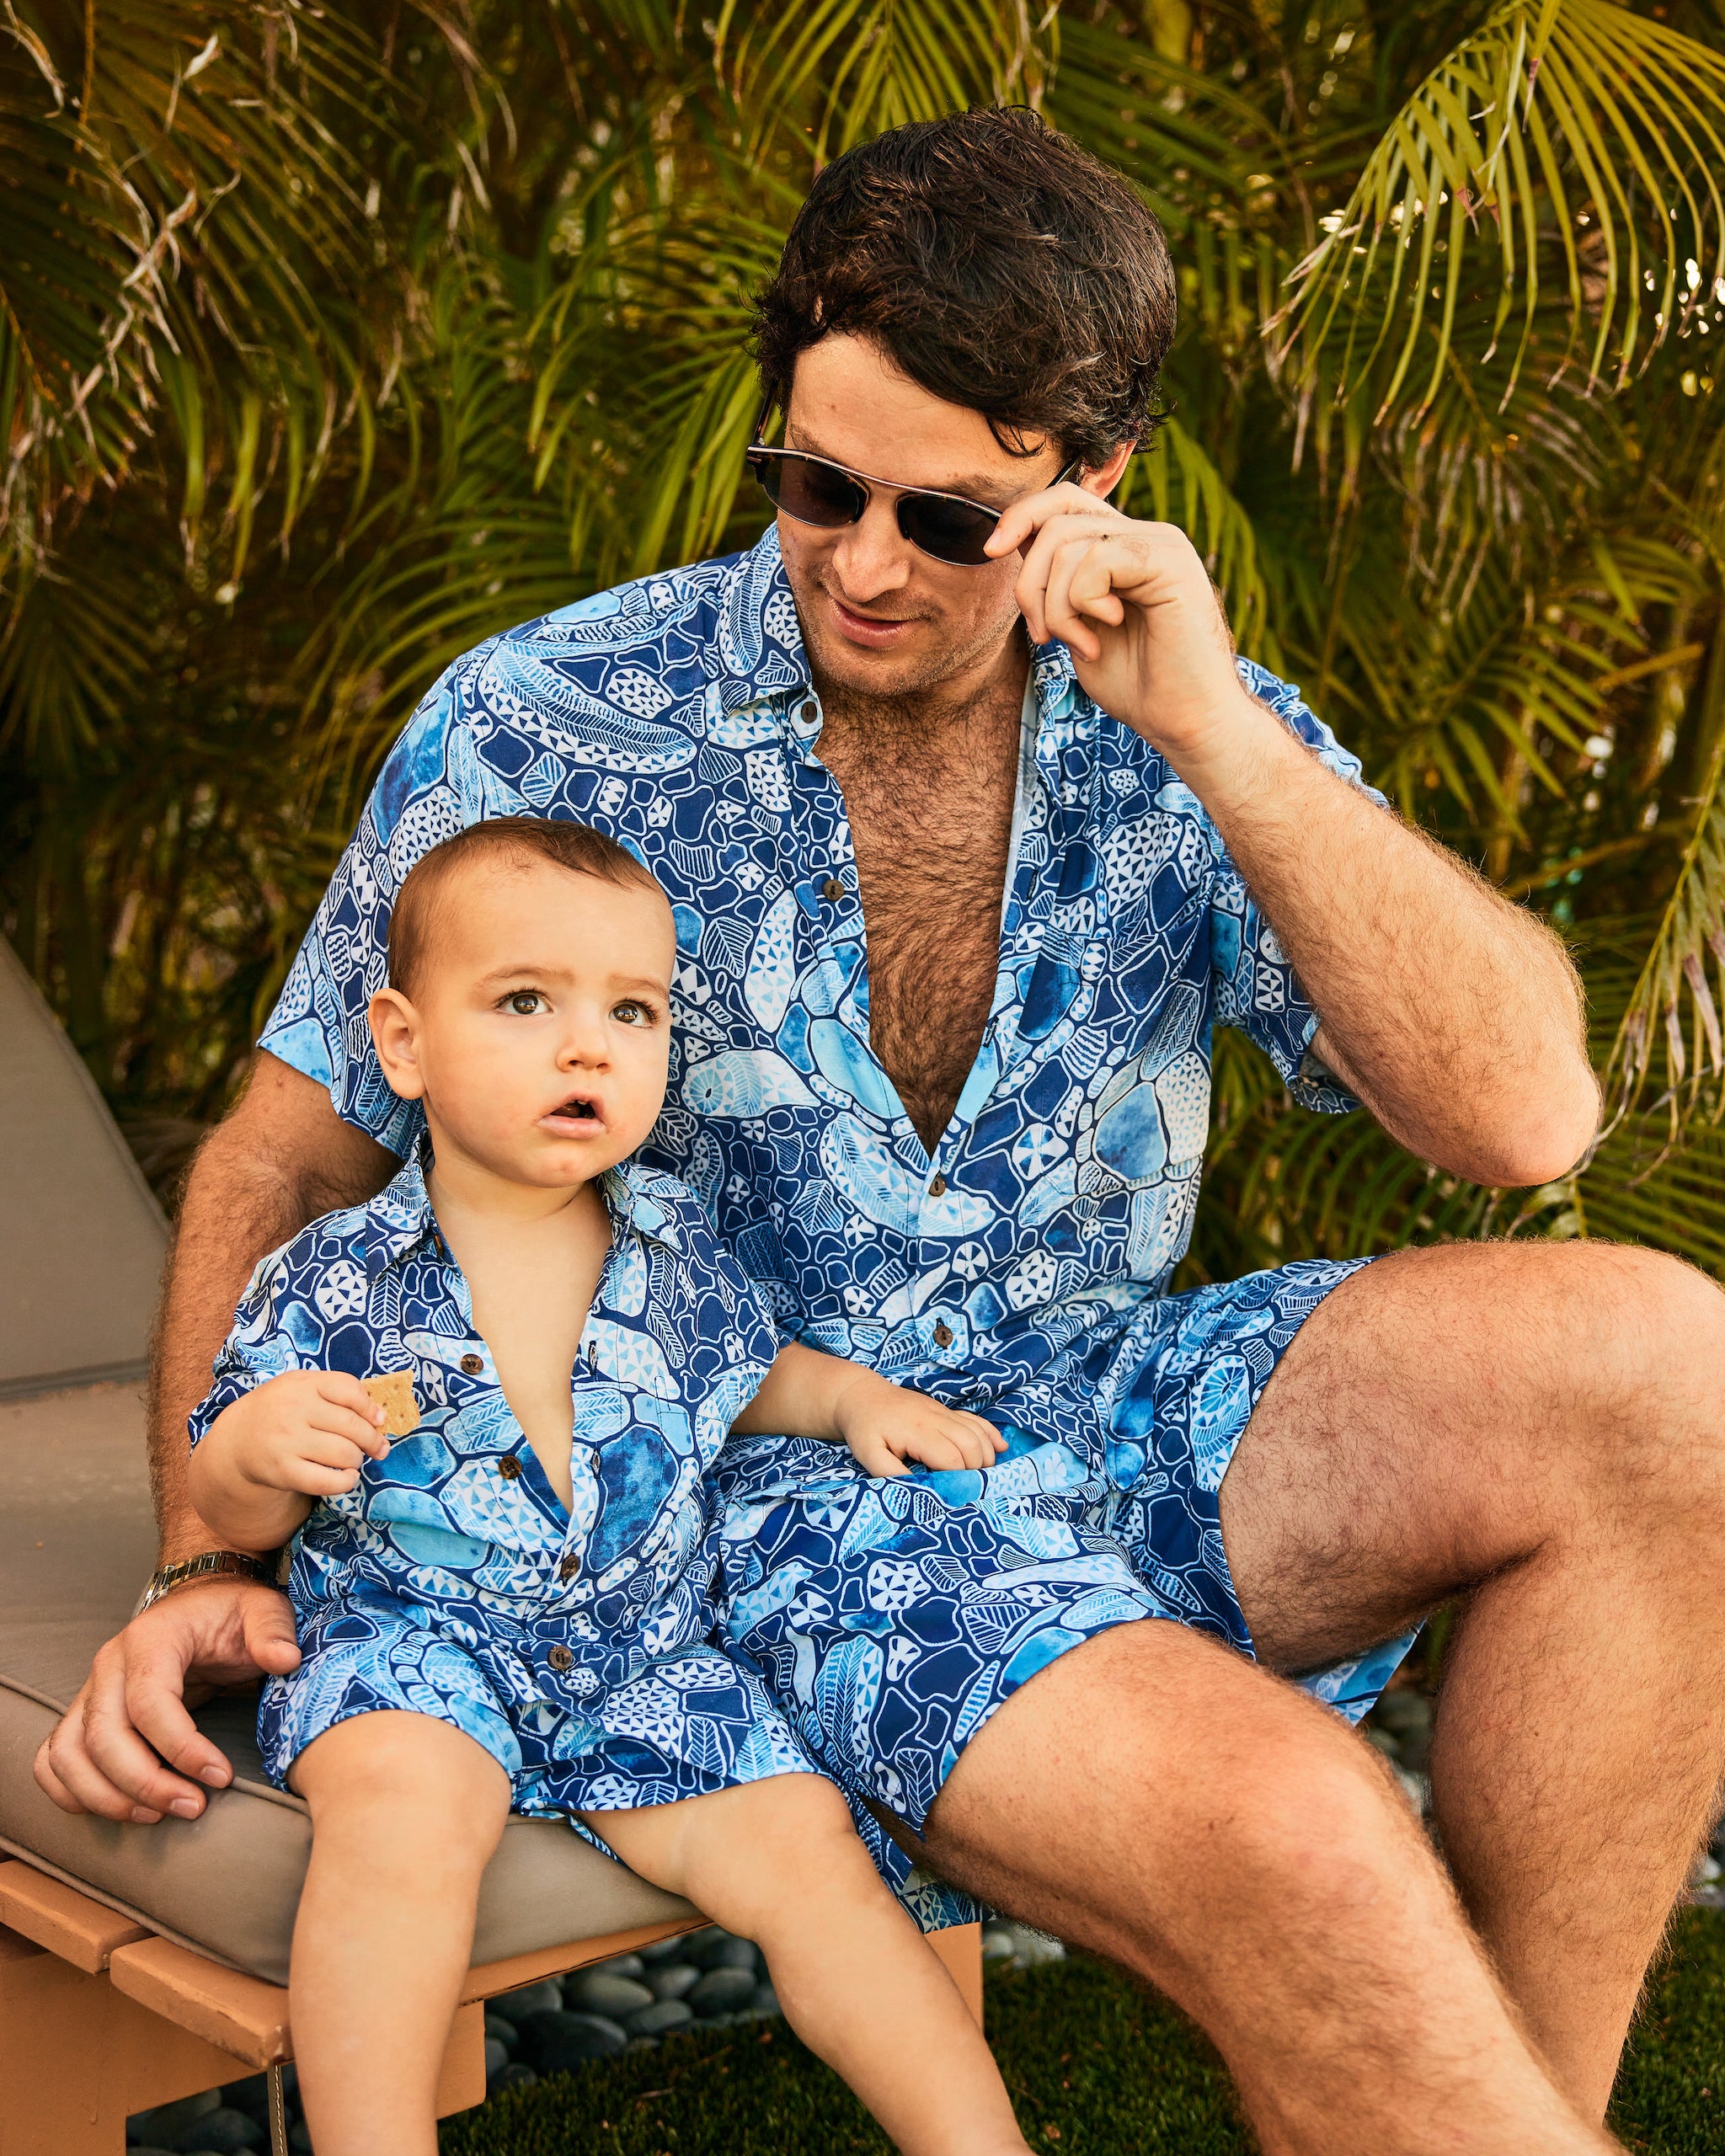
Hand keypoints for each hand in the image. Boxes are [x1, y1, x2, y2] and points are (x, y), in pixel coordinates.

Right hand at [32, 1579, 301, 1823]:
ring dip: (106, 1796)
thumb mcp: (263, 1610)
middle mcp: (109, 1665)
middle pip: (104, 1738)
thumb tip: (285, 1660)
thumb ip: (274, 1632)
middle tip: (193, 1807)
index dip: (182, 1748)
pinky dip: (72, 1791)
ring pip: (70, 1755)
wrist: (200, 1604)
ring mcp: (91, 1691)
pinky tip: (117, 1808)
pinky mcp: (84, 1714)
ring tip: (157, 1815)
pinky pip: (54, 1759)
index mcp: (151, 1639)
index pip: (150, 1704)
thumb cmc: (232, 1612)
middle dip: (146, 1783)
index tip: (220, 1777)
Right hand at [208, 1369, 389, 1498]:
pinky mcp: (282, 1471)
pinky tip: (347, 1477)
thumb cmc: (281, 1410)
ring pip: (344, 1453)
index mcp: (302, 1384)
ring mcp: (286, 1441)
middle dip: (372, 1440)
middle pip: (352, 1426)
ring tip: (353, 1460)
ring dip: (358, 1460)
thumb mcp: (303, 1388)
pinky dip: (346, 1481)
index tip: (378, 1420)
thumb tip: (380, 1417)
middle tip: (377, 1448)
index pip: (350, 1390)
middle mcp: (292, 1409)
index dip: (371, 1408)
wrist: (237, 1439)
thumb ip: (340, 1392)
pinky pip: (326, 1481)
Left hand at [831, 1371, 1006, 1478]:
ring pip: (977, 1432)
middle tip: (966, 1488)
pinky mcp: (946, 1410)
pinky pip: (976, 1420)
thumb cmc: (864, 1428)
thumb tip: (916, 1489)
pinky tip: (1000, 1448)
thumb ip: (888, 1473)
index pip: (951, 1458)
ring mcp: (943, 1412)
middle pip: (971, 1445)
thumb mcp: (867, 1453)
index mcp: (917, 1432)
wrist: (861, 1395)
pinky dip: (990, 1434)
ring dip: (985, 1455)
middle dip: (975, 1470)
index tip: (953, 1495)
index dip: (957, 1479)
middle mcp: (935, 1419)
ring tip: (979, 1476)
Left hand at [986, 483, 1257, 770]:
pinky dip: (1083, 602)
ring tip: (1079, 644)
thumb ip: (1056, 584)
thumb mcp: (1079, 626)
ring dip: (1055, 604)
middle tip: (1043, 634)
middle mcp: (1146, 536)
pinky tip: (1105, 631)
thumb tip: (1011, 543)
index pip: (1064, 502)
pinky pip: (1097, 559)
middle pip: (1057, 517)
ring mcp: (1161, 544)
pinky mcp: (1170, 561)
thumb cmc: (1138, 685)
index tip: (990, 551)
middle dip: (1029, 581)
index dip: (1021, 517)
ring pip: (1069, 542)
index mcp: (1125, 547)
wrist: (1188, 721)